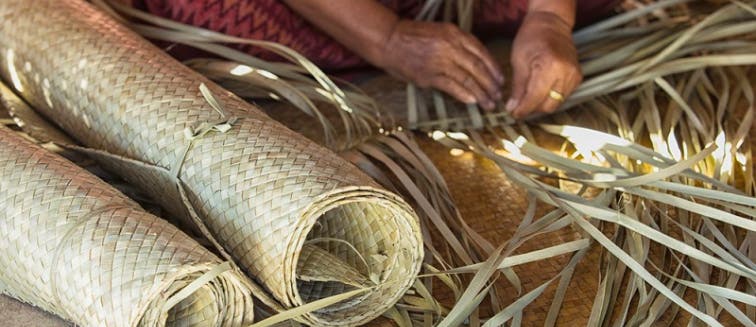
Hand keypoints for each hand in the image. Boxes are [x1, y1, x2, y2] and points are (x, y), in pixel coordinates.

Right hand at [376, 20, 503, 109]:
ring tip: (488, 103)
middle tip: (498, 95)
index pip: (481, 52)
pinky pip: (451, 86)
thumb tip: (475, 61)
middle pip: (477, 67)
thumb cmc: (415, 36)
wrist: (390, 41)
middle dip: (490, 84)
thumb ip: (458, 43)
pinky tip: (472, 101)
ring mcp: (439, 62)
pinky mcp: (429, 76)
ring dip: (481, 94)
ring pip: (467, 79)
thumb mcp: (441, 31)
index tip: (500, 79)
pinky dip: (464, 95)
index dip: (493, 67)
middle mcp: (450, 46)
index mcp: (455, 33)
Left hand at [505, 11, 581, 117]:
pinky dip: (550, 97)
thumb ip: (518, 87)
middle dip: (532, 108)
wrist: (552, 24)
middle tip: (518, 105)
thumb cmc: (532, 38)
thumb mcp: (518, 61)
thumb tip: (513, 108)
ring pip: (556, 103)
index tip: (513, 113)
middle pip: (548, 106)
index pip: (535, 98)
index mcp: (550, 67)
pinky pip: (563, 96)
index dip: (523, 109)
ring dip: (541, 104)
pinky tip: (540, 89)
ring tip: (528, 96)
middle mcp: (566, 73)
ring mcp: (574, 76)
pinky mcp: (578, 78)